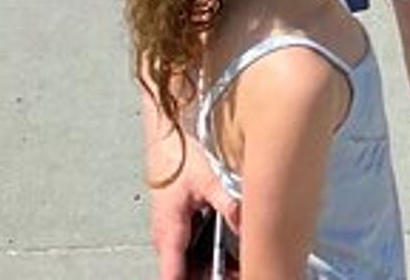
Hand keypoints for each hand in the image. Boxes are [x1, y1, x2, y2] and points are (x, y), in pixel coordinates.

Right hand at [148, 137, 240, 279]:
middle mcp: (166, 238)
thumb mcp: (207, 180)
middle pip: (184, 275)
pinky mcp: (177, 229)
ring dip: (209, 271)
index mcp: (170, 230)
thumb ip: (226, 203)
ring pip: (187, 267)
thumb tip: (244, 221)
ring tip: (239, 270)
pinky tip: (230, 260)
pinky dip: (208, 260)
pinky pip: (189, 255)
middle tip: (239, 274)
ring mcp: (170, 235)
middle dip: (210, 277)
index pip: (173, 274)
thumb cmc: (178, 158)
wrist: (165, 142)